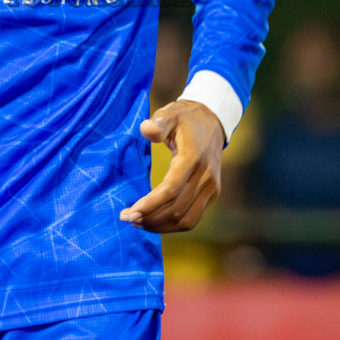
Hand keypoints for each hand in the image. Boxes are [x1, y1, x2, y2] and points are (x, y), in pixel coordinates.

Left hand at [121, 101, 223, 232]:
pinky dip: (172, 225)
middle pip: (176, 209)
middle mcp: (206, 177)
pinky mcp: (212, 194)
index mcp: (193, 158)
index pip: (170, 190)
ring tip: (138, 222)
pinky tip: (154, 221)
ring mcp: (212, 188)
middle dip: (149, 218)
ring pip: (185, 219)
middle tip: (126, 218)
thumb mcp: (170, 114)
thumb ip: (158, 123)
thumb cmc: (184, 119)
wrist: (212, 122)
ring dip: (160, 225)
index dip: (149, 205)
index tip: (129, 212)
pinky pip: (193, 218)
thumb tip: (146, 129)